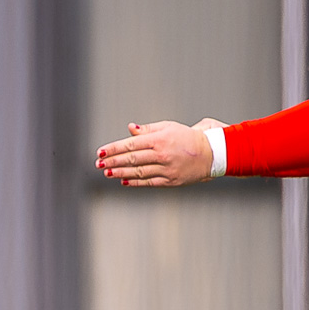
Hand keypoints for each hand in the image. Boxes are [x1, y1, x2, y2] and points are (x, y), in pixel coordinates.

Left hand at [96, 121, 215, 185]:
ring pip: (138, 172)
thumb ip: (147, 130)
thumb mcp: (168, 127)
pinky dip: (135, 182)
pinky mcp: (171, 181)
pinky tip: (123, 181)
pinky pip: (149, 182)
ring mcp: (166, 169)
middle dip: (113, 162)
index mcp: (159, 139)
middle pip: (131, 159)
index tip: (101, 152)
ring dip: (120, 173)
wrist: (210, 153)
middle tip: (98, 164)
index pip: (131, 144)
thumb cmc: (186, 138)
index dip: (114, 149)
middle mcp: (162, 155)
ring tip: (107, 173)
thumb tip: (129, 128)